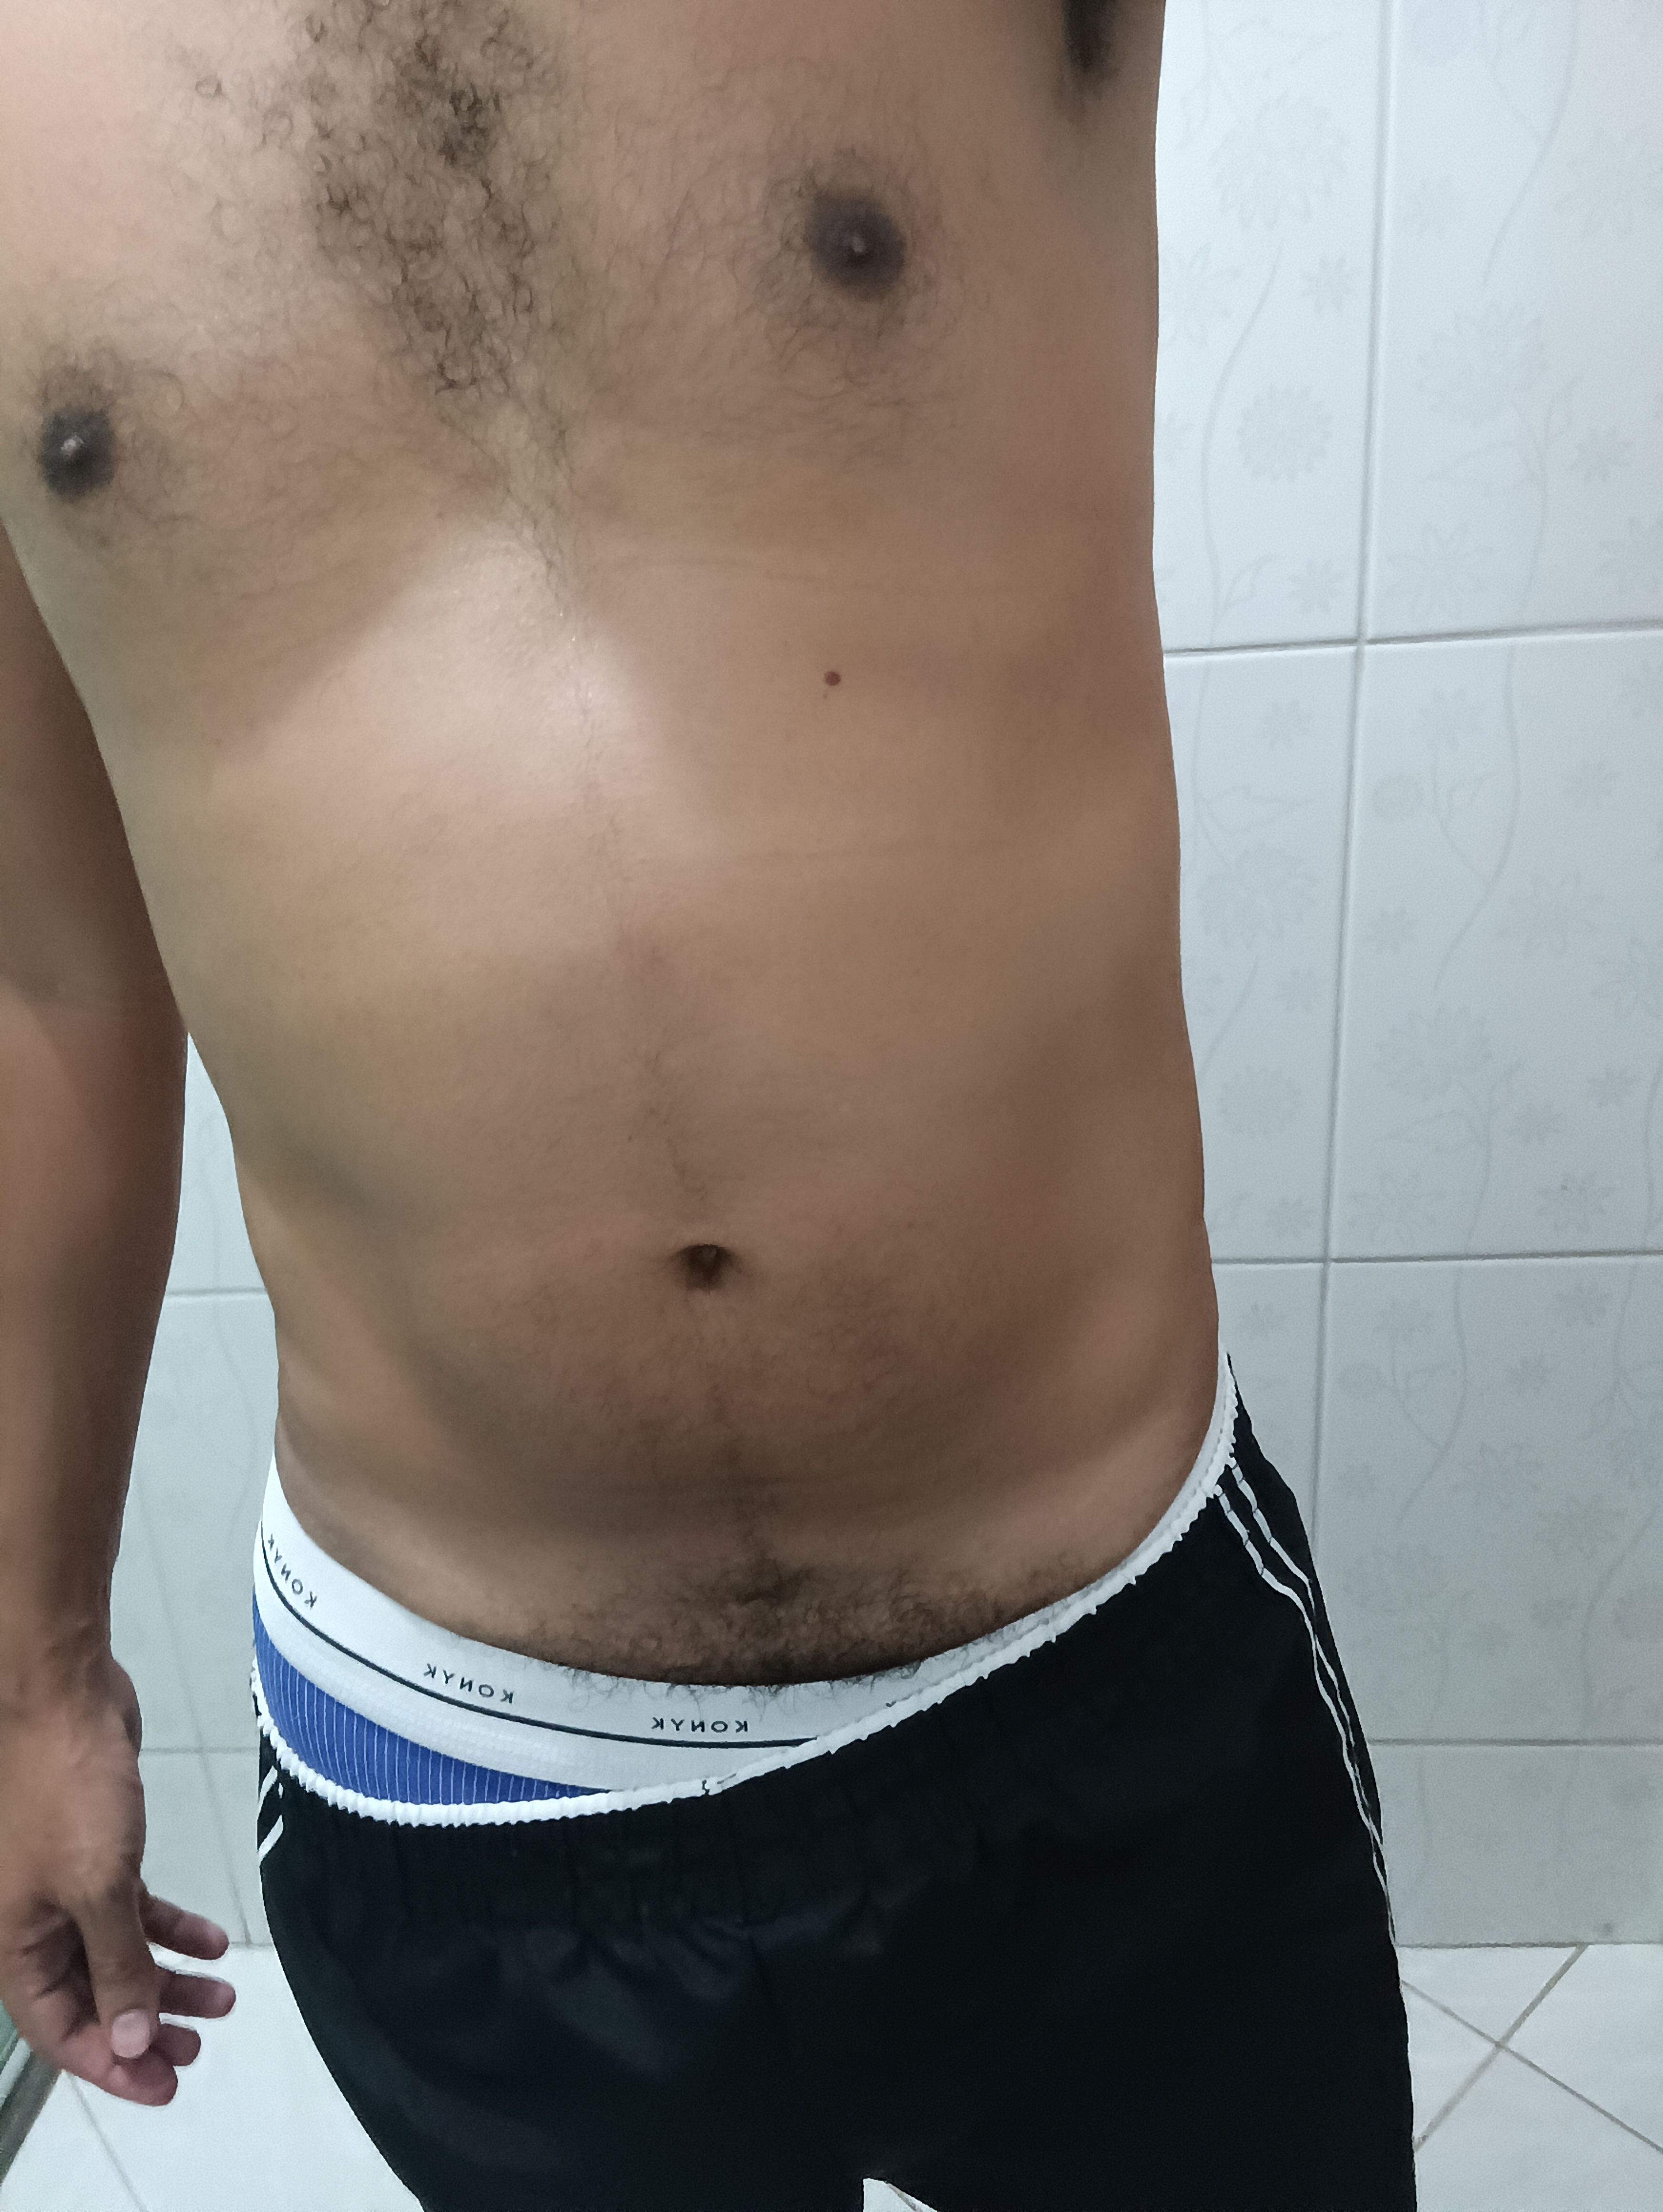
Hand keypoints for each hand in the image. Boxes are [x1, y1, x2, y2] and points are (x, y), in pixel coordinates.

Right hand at [0, 1654, 236, 2103]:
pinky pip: (129, 1908)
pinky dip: (169, 1926)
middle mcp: (32, 1922)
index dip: (111, 2062)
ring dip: (166, 1977)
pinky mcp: (92, 1850)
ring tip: (221, 2000)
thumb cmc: (64, 1785)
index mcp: (15, 1944)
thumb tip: (130, 2037)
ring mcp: (62, 1885)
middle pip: (90, 1997)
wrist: (63, 1696)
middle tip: (196, 2049)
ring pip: (115, 1952)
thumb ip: (115, 1964)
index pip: (60, 2029)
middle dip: (143, 2025)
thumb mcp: (96, 1887)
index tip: (164, 2083)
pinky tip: (211, 1940)